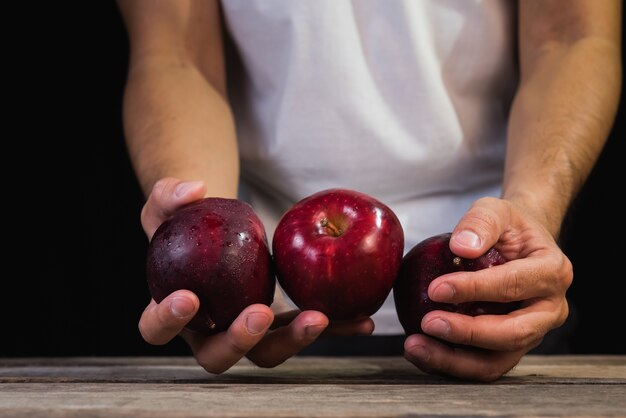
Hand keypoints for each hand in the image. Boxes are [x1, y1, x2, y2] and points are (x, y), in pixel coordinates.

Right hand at [138, 177, 374, 372]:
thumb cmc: (182, 218)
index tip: (189, 298)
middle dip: (239, 340)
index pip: (156, 328)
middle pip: (218, 354)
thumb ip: (168, 194)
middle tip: (260, 314)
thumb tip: (194, 189)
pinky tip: (363, 321)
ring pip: (267, 350)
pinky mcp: (278, 321)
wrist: (210, 227)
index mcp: (170, 309)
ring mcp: (245, 329)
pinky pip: (303, 328)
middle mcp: (207, 330)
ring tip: (322, 318)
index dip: (168, 320)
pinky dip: (334, 327)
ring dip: (294, 339)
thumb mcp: (167, 200)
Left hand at [404, 197, 572, 380]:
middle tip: (428, 323)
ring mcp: (533, 334)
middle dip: (468, 333)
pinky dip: (452, 364)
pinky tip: (421, 351)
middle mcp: (550, 310)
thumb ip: (480, 222)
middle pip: (512, 334)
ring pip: (497, 361)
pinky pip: (483, 364)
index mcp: (552, 273)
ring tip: (416, 347)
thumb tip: (461, 247)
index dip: (474, 289)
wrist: (520, 245)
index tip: (435, 289)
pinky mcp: (511, 347)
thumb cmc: (507, 226)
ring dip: (455, 360)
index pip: (513, 286)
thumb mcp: (495, 209)